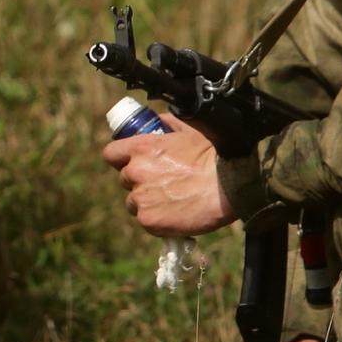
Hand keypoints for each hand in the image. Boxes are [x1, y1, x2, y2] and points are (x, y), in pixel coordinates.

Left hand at [102, 120, 234, 236]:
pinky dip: (158, 220)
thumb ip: (169, 126)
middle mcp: (135, 172)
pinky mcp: (149, 220)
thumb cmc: (214, 155)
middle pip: (125, 180)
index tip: (131, 163)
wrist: (229, 185)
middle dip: (140, 182)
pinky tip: (176, 214)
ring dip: (147, 202)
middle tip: (163, 184)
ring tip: (173, 201)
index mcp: (141, 148)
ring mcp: (140, 198)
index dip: (121, 159)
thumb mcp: (189, 131)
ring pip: (134, 202)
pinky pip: (146, 220)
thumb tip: (160, 120)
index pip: (111, 154)